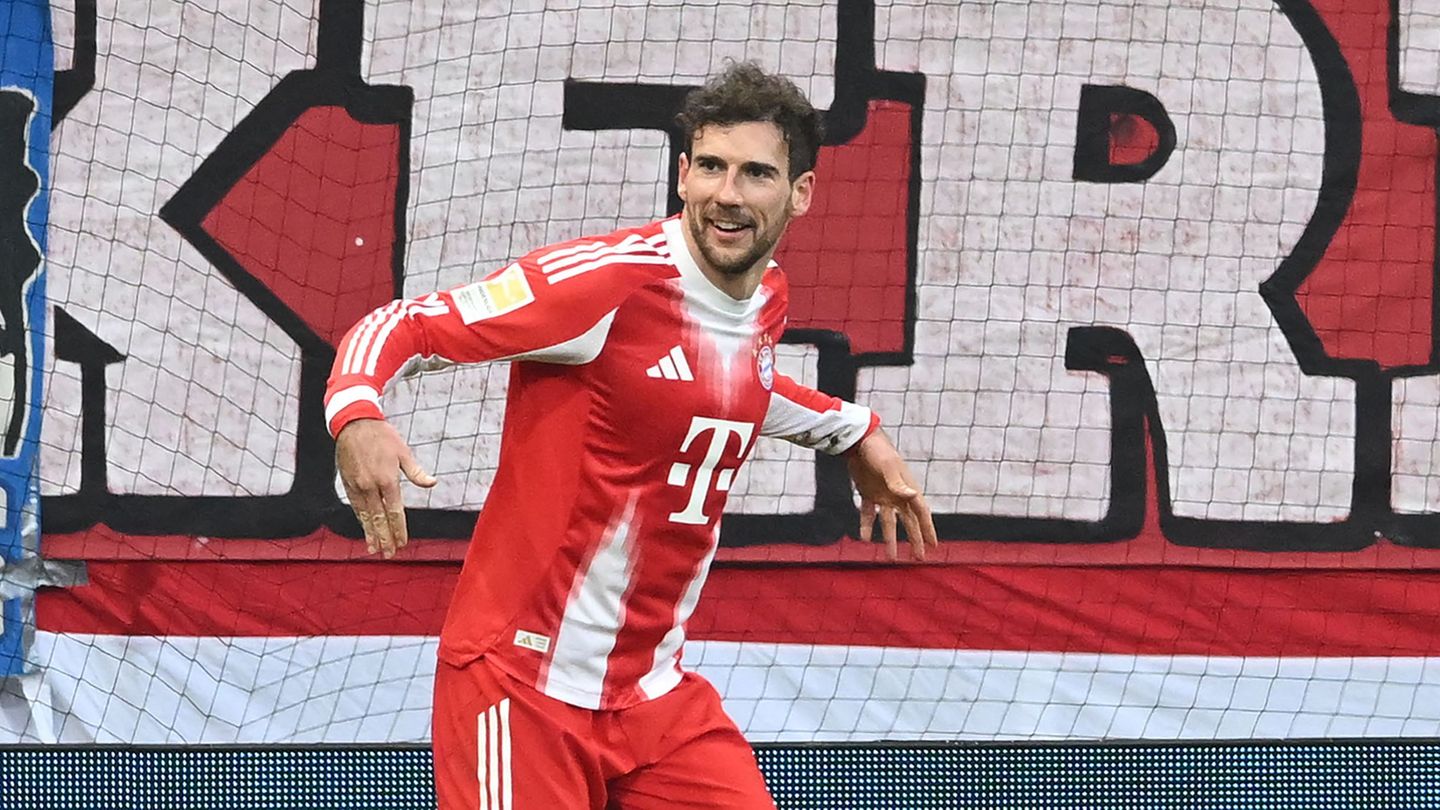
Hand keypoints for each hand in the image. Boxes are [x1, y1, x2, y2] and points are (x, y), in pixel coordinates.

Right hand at [335, 419, 436, 557]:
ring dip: (370, 533)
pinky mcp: (348, 484)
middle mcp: (371, 486)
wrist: (354, 424)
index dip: (399, 529)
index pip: (395, 511)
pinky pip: (356, 507)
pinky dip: (360, 520)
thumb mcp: (403, 452)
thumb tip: (432, 483)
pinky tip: (364, 529)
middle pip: (379, 518)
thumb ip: (416, 472)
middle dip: (385, 538)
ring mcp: (357, 486)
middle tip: (389, 554)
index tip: (402, 543)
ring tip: (375, 549)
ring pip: (365, 516)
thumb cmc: (383, 437)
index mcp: (387, 480)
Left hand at [846, 429, 937, 560]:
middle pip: (908, 522)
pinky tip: (865, 539)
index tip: (934, 545)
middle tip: (918, 557)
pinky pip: (868, 514)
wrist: (859, 442)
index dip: (928, 529)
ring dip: (890, 539)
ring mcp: (883, 495)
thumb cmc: (879, 451)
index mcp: (908, 488)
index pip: (921, 513)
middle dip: (914, 539)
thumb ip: (899, 483)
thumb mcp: (889, 467)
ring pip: (889, 522)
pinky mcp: (868, 494)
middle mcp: (898, 495)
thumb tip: (914, 495)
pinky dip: (867, 526)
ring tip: (890, 557)